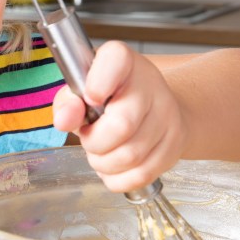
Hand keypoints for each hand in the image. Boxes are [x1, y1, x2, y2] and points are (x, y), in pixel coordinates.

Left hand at [53, 41, 186, 191]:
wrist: (154, 106)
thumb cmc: (110, 97)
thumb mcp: (81, 89)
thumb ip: (67, 102)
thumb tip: (64, 120)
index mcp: (123, 61)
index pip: (115, 60)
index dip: (98, 84)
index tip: (90, 98)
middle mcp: (151, 84)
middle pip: (121, 126)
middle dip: (94, 142)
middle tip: (89, 138)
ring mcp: (168, 115)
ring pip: (130, 156)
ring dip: (103, 163)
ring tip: (100, 153)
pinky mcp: (175, 144)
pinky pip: (141, 175)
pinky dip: (118, 179)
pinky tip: (113, 166)